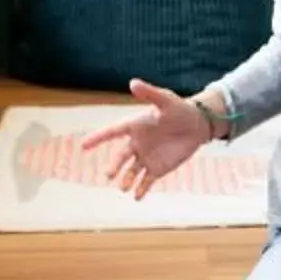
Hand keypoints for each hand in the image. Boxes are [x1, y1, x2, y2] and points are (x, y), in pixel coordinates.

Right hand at [76, 78, 212, 197]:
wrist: (197, 125)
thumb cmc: (179, 109)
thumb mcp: (165, 100)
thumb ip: (149, 93)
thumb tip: (132, 83)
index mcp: (134, 126)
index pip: (112, 132)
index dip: (97, 139)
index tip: (83, 146)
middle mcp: (137, 144)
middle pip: (120, 157)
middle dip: (114, 166)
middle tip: (109, 174)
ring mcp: (146, 157)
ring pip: (131, 171)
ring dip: (127, 180)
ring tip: (125, 188)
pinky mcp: (158, 169)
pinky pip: (147, 181)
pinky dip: (141, 189)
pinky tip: (138, 197)